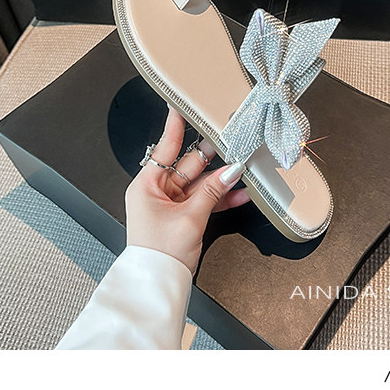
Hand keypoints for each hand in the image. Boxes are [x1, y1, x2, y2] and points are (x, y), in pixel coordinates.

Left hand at [125, 107, 249, 272]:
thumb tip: (231, 173)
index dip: (175, 126)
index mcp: (146, 185)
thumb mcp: (190, 219)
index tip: (180, 104)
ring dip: (220, 179)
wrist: (158, 284)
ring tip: (242, 169)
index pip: (165, 147)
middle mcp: (156, 191)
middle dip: (211, 156)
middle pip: (187, 164)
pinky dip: (220, 198)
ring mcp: (170, 204)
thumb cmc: (159, 254)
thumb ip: (213, 193)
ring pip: (199, 183)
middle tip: (230, 140)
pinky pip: (203, 200)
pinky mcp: (182, 217)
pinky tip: (240, 194)